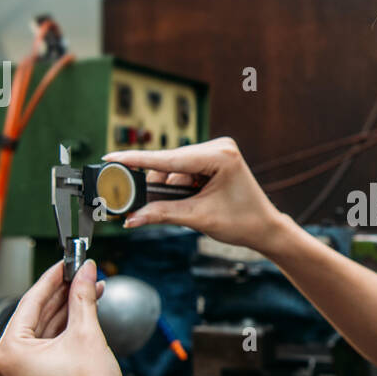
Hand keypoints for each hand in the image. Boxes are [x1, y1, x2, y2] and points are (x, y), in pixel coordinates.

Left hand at [0, 260, 126, 375]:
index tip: (70, 262)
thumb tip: (87, 271)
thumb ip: (83, 297)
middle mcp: (2, 366)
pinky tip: (81, 315)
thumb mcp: (87, 335)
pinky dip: (61, 334)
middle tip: (83, 274)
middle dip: (62, 295)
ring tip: (90, 291)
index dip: (54, 278)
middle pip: (35, 317)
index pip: (31, 302)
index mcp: (7, 352)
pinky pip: (42, 350)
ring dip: (65, 313)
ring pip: (40, 333)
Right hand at [102, 137, 284, 251]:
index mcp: (220, 156)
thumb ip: (162, 214)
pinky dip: (177, 187)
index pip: (169, 159)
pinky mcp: (212, 160)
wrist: (265, 228)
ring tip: (175, 208)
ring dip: (167, 189)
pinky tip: (184, 200)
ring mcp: (216, 151)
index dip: (137, 160)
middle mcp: (218, 147)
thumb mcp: (199, 218)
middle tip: (131, 200)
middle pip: (169, 164)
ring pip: (173, 169)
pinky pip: (183, 171)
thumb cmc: (242, 222)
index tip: (112, 157)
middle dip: (154, 185)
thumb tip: (132, 217)